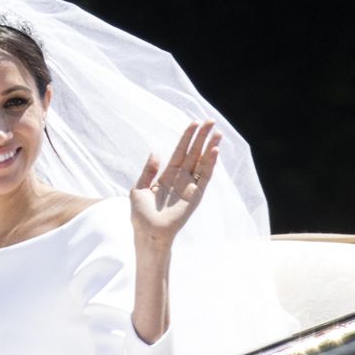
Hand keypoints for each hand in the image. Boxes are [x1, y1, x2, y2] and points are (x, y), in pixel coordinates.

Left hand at [130, 121, 220, 245]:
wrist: (148, 233)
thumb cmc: (141, 215)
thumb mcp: (138, 189)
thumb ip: (148, 170)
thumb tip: (156, 153)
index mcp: (167, 175)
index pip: (179, 151)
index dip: (187, 137)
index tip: (194, 123)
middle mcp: (180, 178)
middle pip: (193, 153)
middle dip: (201, 137)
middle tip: (210, 121)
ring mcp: (189, 186)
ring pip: (202, 162)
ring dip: (210, 148)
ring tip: (216, 132)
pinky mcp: (195, 196)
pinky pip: (204, 177)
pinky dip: (210, 164)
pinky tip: (214, 151)